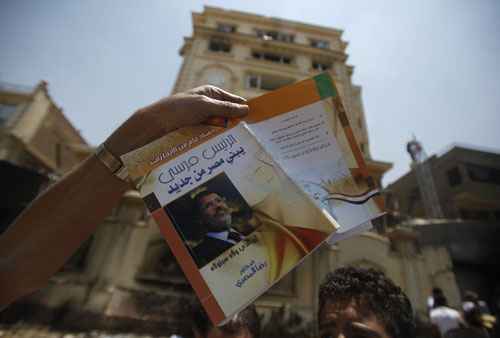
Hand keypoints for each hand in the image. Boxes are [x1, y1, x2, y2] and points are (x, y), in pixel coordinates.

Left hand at [105, 85, 248, 156]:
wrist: (152, 126)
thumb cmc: (177, 110)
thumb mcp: (204, 105)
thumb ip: (226, 107)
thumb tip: (247, 109)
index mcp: (210, 94)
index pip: (234, 100)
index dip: (245, 109)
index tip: (258, 121)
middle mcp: (207, 107)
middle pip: (229, 117)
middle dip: (238, 125)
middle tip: (252, 138)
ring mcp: (202, 121)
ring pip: (221, 130)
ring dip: (228, 136)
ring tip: (241, 146)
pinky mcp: (196, 135)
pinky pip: (212, 139)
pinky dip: (218, 143)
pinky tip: (225, 150)